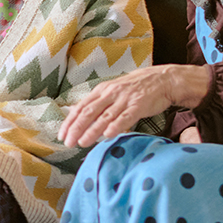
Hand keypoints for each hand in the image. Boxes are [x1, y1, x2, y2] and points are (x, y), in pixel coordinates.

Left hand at [59, 64, 210, 147]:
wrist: (161, 79)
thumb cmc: (134, 88)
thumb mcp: (112, 91)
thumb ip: (96, 103)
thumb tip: (75, 113)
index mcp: (101, 90)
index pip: (81, 107)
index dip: (70, 122)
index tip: (62, 135)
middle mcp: (110, 93)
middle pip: (89, 112)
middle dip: (76, 128)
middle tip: (68, 142)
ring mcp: (124, 99)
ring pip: (105, 116)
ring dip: (92, 130)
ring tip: (82, 143)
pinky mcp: (138, 105)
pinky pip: (125, 117)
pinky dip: (116, 126)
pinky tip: (108, 135)